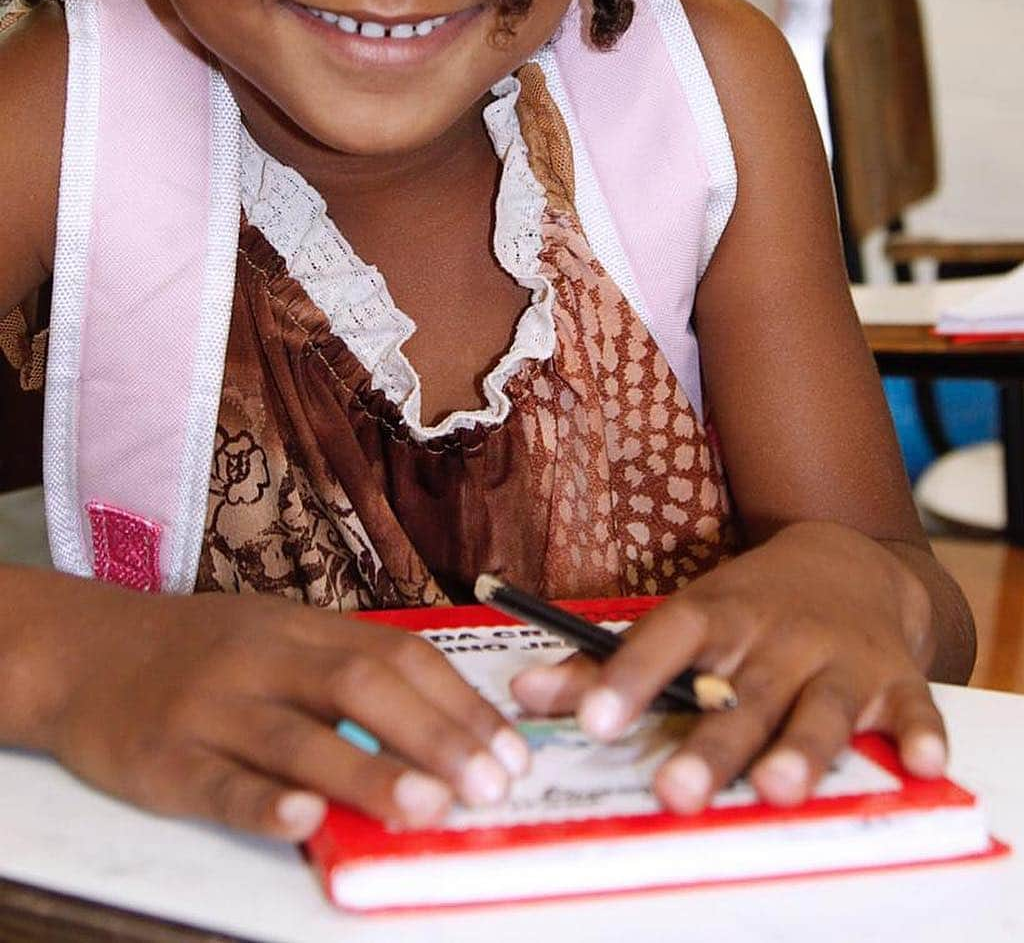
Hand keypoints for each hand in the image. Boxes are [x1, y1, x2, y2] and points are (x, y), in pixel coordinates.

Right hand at [10, 574, 527, 840]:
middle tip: (491, 783)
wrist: (89, 652)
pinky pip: (219, 782)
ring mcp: (212, 707)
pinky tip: (305, 820)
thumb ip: (341, 670)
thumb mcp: (276, 635)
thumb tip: (436, 723)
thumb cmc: (202, 651)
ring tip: (430, 806)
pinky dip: (263, 802)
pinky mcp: (164, 759)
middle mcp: (263, 659)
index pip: (397, 655)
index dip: (459, 702)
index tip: (510, 748)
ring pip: (297, 737)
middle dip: (435, 734)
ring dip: (369, 771)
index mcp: (300, 628)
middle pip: (360, 686)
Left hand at [510, 521, 945, 812]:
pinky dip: (921, 734)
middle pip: (744, 691)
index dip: (630, 676)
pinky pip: (914, 708)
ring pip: (821, 706)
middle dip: (712, 742)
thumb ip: (611, 661)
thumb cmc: (751, 606)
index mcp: (720, 613)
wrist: (849, 560)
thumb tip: (524, 694)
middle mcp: (780, 634)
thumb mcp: (685, 617)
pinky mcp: (899, 679)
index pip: (670, 639)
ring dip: (803, 748)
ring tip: (777, 788)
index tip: (592, 718)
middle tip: (676, 789)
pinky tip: (920, 763)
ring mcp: (841, 657)